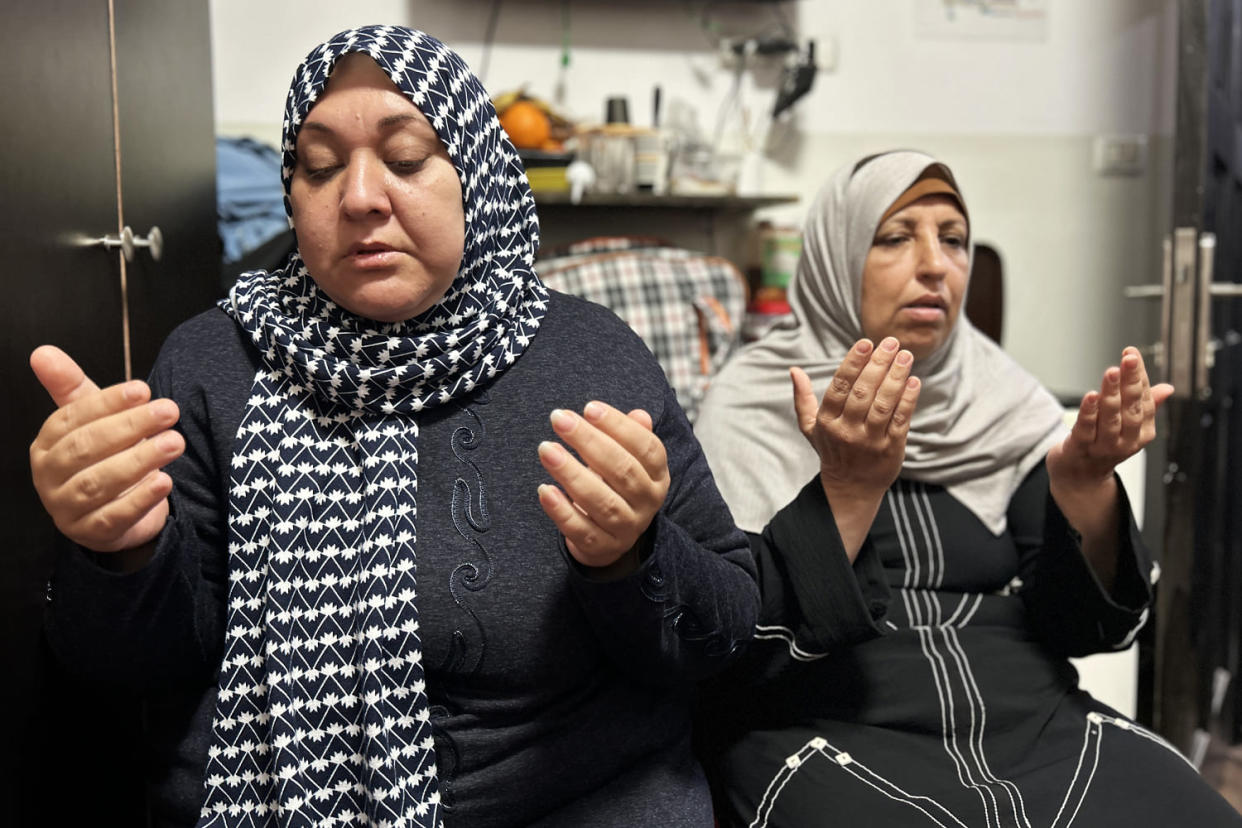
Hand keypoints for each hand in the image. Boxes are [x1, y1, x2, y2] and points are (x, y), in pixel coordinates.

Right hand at [29, 345, 183, 554]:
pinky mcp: (92, 532)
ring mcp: (67, 508)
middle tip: (169, 411)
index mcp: (46, 444)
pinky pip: (115, 516)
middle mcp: (50, 476)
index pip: (73, 418)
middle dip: (130, 427)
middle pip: (87, 448)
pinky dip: (141, 500)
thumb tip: (41, 352)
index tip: (144, 389)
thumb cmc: (102, 457)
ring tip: (175, 442)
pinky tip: (165, 482)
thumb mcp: (90, 420)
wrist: (115, 513)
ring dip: (140, 460)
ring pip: (100, 482)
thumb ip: (71, 387)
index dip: (109, 402)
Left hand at [537, 401, 669, 569]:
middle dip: (589, 442)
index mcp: (658, 476)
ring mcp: (626, 528)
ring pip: (601, 501)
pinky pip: (580, 529)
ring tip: (546, 449)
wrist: (612, 538)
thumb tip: (639, 415)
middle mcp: (647, 502)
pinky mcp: (602, 548)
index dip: (619, 426)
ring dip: (571, 473)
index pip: (646, 448)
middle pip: (622, 470)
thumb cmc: (617, 487)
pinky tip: (544, 490)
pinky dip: (561, 510)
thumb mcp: (630, 460)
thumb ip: (631, 436)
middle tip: (560, 420)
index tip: (589, 408)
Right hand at [791, 337, 919, 560]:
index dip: (853, 363)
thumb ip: (802, 398)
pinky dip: (908, 399)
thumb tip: (793, 370)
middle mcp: (847, 431)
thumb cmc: (831, 450)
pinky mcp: (890, 448)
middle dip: (878, 364)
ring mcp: (870, 441)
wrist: (851, 488)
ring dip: (896, 377)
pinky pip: (900, 420)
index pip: (840, 387)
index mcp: (826, 422)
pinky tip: (913, 380)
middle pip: (863, 392)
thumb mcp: (811, 426)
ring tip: (905, 356)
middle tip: (891, 342)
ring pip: (883, 404)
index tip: (866, 343)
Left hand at [1046, 346, 1173, 495]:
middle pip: (1131, 408)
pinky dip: (1089, 412)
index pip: (1144, 401)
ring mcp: (1103, 447)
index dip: (1139, 377)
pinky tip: (1090, 395)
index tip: (1132, 354)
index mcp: (1142, 433)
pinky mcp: (1080, 448)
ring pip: (1110, 417)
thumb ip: (1144, 405)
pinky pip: (1086, 429)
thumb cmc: (1103, 445)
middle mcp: (1126, 441)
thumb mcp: (1128, 426)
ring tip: (1112, 372)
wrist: (1079, 477)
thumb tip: (1168, 388)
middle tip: (1129, 359)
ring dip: (1112, 394)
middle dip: (1131, 382)